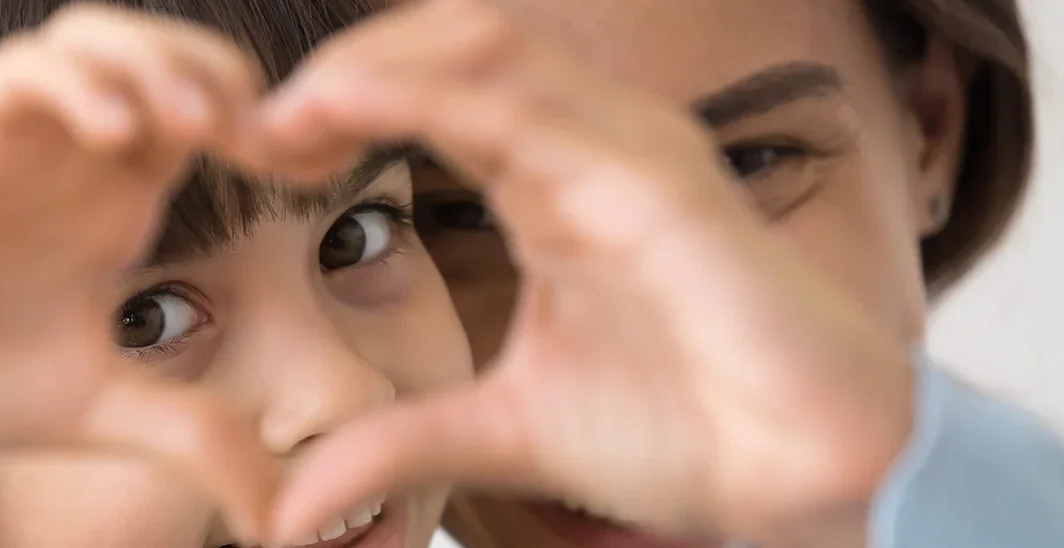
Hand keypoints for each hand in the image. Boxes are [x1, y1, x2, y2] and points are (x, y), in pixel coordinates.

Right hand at [0, 5, 276, 538]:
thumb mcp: (111, 411)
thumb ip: (198, 439)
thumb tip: (281, 524)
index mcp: (120, 194)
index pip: (213, 114)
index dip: (274, 126)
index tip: (318, 169)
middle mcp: (75, 150)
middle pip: (171, 51)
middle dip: (228, 77)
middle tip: (261, 140)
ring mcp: (18, 133)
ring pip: (99, 34)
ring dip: (158, 61)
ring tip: (196, 124)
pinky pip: (28, 68)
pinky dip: (80, 83)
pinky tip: (115, 139)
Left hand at [259, 0, 915, 544]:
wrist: (805, 472)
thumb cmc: (682, 426)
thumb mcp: (502, 433)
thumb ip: (398, 444)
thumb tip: (281, 511)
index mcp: (551, 179)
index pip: (434, 91)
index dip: (340, 102)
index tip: (258, 151)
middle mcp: (590, 144)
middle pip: (452, 42)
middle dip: (347, 65)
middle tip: (257, 125)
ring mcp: (632, 150)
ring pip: (492, 46)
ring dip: (377, 62)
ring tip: (291, 114)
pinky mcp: (664, 182)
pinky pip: (542, 105)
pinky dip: (438, 91)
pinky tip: (361, 112)